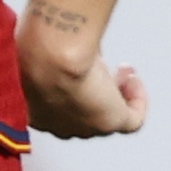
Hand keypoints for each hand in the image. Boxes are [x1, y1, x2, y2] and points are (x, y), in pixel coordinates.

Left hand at [19, 14, 149, 138]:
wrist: (49, 58)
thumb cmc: (35, 50)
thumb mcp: (37, 50)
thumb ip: (47, 54)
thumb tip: (59, 43)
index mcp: (33, 112)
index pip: (55, 107)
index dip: (71, 87)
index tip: (80, 68)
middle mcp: (59, 126)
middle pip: (83, 113)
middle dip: (96, 92)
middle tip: (107, 70)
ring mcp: (85, 127)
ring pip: (107, 117)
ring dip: (118, 94)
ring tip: (123, 72)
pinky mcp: (109, 123)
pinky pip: (132, 121)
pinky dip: (138, 100)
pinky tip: (133, 80)